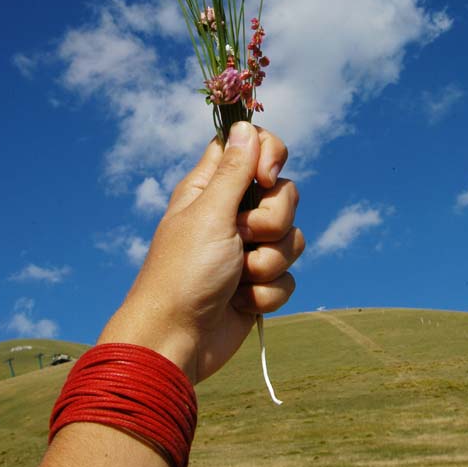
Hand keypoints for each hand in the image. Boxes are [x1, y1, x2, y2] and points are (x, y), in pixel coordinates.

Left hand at [98, 122, 303, 382]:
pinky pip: (288, 276)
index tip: (266, 177)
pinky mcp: (258, 284)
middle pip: (283, 193)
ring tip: (238, 278)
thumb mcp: (209, 214)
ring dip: (268, 262)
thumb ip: (234, 171)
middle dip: (273, 219)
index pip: (252, 147)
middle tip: (242, 236)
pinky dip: (267, 292)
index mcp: (211, 188)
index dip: (269, 155)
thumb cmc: (183, 274)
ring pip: (291, 237)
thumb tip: (246, 124)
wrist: (176, 342)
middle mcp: (231, 214)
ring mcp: (246, 250)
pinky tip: (241, 303)